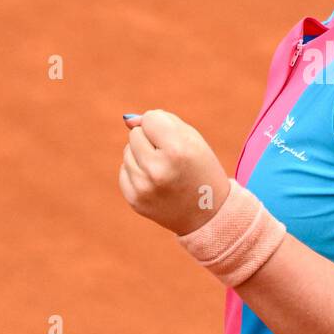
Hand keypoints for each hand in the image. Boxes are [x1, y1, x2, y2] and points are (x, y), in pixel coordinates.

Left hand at [118, 110, 230, 235]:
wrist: (209, 215)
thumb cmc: (201, 170)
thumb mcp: (193, 140)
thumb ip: (163, 121)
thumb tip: (128, 121)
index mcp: (177, 151)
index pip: (150, 118)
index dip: (163, 126)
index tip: (176, 141)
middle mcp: (158, 170)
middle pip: (135, 134)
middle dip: (151, 140)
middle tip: (171, 158)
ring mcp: (144, 188)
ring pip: (127, 152)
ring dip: (143, 156)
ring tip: (165, 171)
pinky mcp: (135, 200)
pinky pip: (124, 171)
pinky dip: (138, 173)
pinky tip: (156, 183)